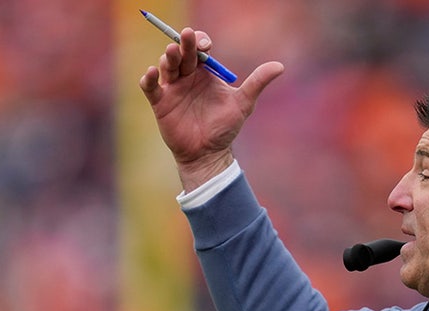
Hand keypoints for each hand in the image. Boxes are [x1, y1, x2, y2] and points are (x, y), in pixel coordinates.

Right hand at [139, 27, 283, 191]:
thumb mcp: (243, 104)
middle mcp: (187, 77)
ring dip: (168, 58)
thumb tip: (280, 66)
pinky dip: (148, 79)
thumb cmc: (224, 128)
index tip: (207, 45)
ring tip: (172, 53)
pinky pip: (150, 88)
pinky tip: (151, 74)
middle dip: (184, 44)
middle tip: (187, 37)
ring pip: (166, 66)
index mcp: (204, 73)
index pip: (200, 49)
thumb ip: (257, 83)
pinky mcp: (160, 103)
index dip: (201, 42)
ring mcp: (172, 89)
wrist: (208, 154)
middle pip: (182, 54)